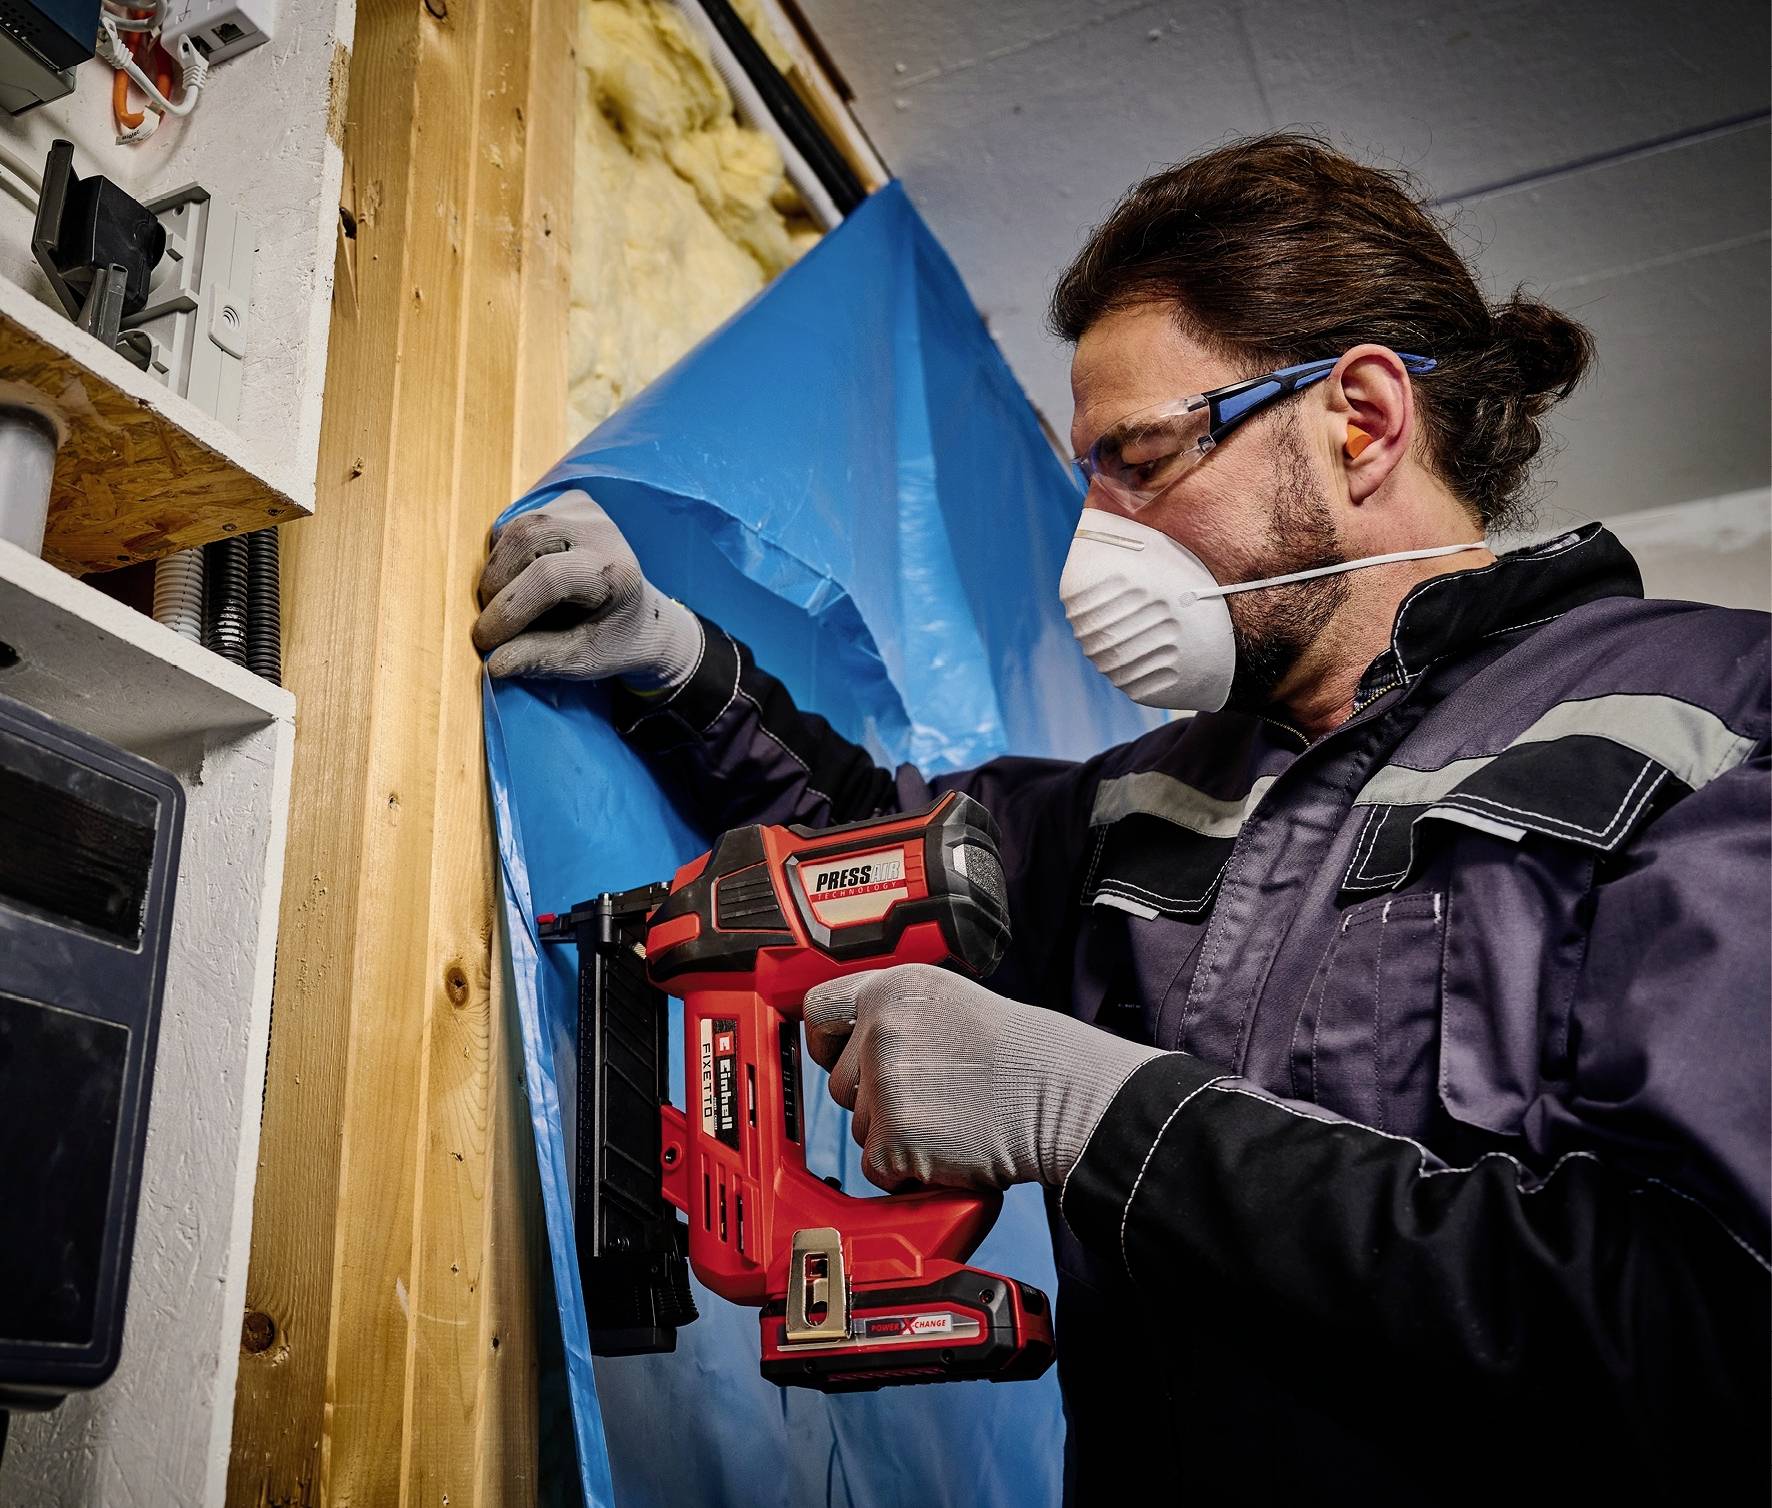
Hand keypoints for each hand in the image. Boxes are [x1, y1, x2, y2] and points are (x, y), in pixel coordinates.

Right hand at [472, 490, 701, 682]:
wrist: (642, 616)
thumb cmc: (614, 640)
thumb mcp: (584, 660)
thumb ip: (540, 659)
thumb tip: (493, 663)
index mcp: (615, 571)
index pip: (549, 578)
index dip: (509, 610)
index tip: (486, 642)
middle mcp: (602, 530)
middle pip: (526, 537)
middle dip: (496, 584)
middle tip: (492, 622)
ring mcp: (584, 510)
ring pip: (515, 529)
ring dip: (498, 572)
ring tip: (511, 606)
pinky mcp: (567, 503)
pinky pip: (516, 525)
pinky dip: (505, 557)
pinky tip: (522, 583)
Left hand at [801, 963, 1163, 1192]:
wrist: (1059, 1096)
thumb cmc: (1021, 1056)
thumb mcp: (950, 1002)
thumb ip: (898, 1013)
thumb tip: (858, 1036)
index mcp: (892, 988)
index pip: (819, 1009)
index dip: (826, 1041)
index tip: (834, 1055)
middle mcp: (880, 1030)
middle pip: (840, 1082)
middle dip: (873, 1098)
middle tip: (929, 1097)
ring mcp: (884, 1084)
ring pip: (860, 1127)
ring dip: (894, 1134)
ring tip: (948, 1117)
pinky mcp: (893, 1139)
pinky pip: (876, 1168)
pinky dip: (907, 1171)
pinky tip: (947, 1147)